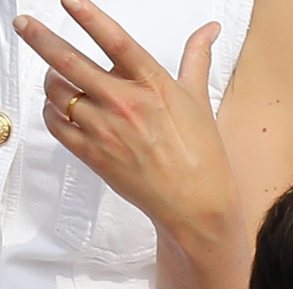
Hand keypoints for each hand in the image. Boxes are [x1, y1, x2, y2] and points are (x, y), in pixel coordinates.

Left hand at [13, 0, 235, 234]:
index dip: (87, 14)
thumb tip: (209, 30)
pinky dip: (51, 112)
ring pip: (57, 93)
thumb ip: (196, 58)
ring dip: (50, 80)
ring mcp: (106, 130)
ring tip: (54, 77)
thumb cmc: (201, 157)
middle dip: (40, 38)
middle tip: (25, 26)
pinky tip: (58, 109)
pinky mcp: (94, 155)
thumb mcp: (198, 100)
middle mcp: (125, 103)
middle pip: (69, 61)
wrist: (196, 206)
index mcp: (152, 84)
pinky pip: (57, 125)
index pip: (113, 39)